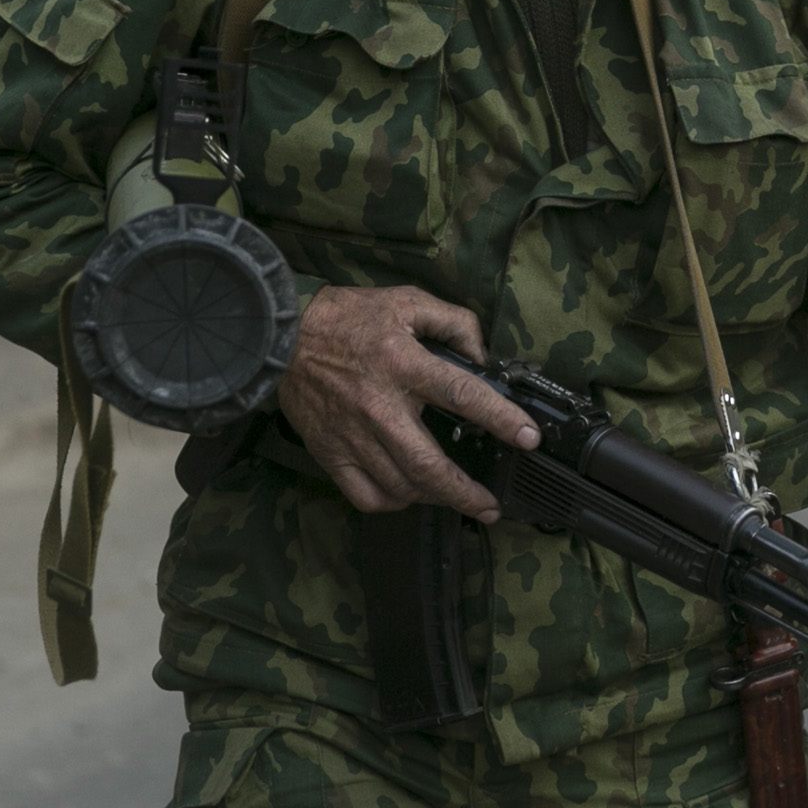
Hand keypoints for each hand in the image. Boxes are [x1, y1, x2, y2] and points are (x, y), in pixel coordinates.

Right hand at [276, 286, 539, 520]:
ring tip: (454, 498)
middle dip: (467, 493)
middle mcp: (380, 407)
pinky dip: (392, 502)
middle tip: (490, 507)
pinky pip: (366, 495)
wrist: (279, 336)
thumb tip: (482, 356)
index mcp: (403, 364)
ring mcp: (352, 436)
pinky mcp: (330, 453)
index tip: (528, 439)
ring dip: (434, 499)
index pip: (463, 395)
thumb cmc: (347, 317)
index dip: (501, 419)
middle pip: (429, 465)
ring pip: (400, 487)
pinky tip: (407, 494)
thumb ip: (452, 322)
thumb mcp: (406, 301)